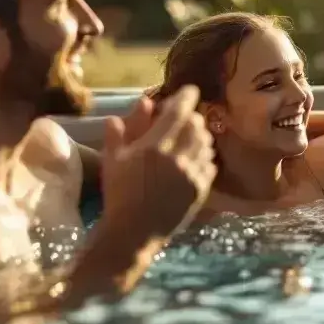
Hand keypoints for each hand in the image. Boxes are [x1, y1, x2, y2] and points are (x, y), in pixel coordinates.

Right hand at [100, 86, 215, 237]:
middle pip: (196, 124)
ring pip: (206, 143)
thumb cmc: (118, 194)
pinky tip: (193, 159)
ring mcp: (192, 174)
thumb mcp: (113, 159)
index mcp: (154, 147)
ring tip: (187, 139)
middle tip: (182, 119)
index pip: (179, 111)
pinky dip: (204, 156)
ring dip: (198, 135)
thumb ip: (124, 129)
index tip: (189, 90)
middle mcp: (178, 157)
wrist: (133, 233)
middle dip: (190, 117)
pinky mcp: (201, 190)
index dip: (187, 96)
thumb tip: (141, 103)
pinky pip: (210, 163)